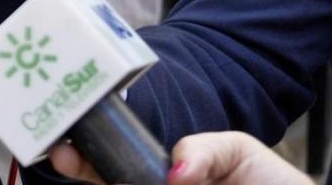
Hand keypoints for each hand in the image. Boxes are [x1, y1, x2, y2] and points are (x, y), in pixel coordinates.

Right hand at [49, 130, 306, 184]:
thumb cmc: (269, 182)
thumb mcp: (236, 151)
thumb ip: (202, 150)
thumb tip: (172, 171)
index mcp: (160, 175)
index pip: (111, 166)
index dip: (83, 158)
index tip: (63, 149)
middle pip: (110, 183)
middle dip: (84, 170)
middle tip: (65, 158)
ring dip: (120, 181)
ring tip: (143, 171)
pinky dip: (134, 184)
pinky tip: (161, 180)